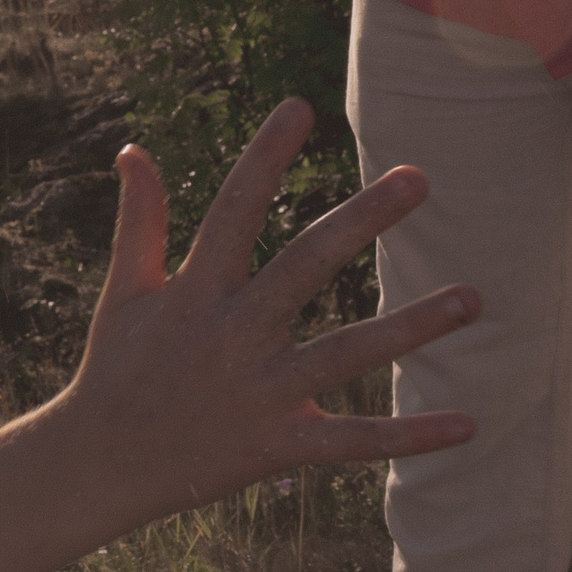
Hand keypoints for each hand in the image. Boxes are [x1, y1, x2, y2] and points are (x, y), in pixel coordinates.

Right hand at [62, 100, 477, 514]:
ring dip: (411, 327)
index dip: (264, 158)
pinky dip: (410, 436)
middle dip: (361, 222)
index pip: (232, 211)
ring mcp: (259, 393)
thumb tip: (134, 148)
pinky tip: (467, 423)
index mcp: (194, 291)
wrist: (99, 465)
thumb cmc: (115, 367)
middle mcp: (231, 335)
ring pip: (344, 354)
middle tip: (418, 178)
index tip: (299, 106)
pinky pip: (352, 441)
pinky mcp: (277, 446)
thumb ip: (139, 220)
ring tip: (472, 297)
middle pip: (304, 268)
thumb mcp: (123, 290)